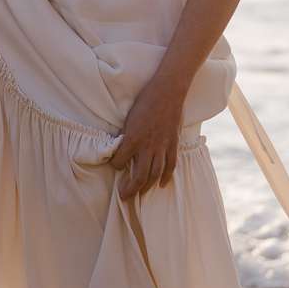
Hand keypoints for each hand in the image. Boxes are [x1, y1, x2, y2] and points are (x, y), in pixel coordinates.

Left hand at [109, 78, 185, 198]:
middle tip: (124, 196)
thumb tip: (121, 148)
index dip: (115, 165)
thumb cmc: (145, 101)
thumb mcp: (129, 118)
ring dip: (146, 187)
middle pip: (140, 176)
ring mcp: (163, 146)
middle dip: (131, 189)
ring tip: (140, 194)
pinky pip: (171, 165)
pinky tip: (161, 184)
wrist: (168, 91)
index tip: (114, 166)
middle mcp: (148, 146)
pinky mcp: (173, 144)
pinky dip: (166, 177)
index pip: (120, 160)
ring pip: (155, 174)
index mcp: (133, 138)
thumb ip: (126, 135)